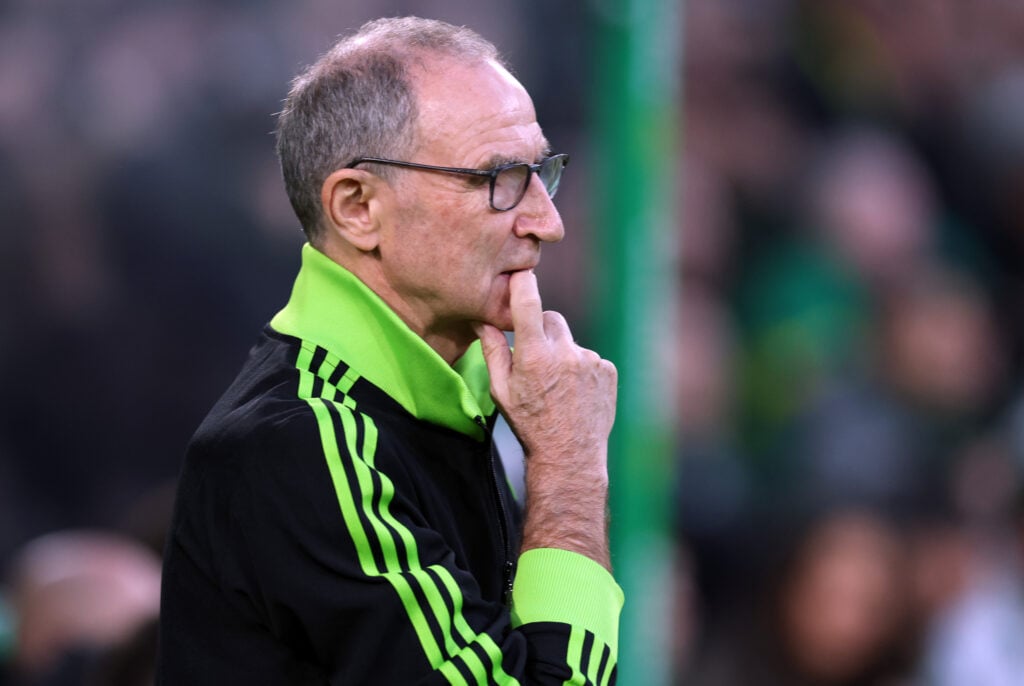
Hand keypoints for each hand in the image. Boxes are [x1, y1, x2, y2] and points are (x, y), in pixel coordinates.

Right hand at [474, 270, 616, 568]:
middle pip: (552, 319)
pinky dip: (581, 368)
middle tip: (535, 358)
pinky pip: (590, 358)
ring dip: (562, 354)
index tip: (520, 274)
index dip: (523, 284)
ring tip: (557, 386)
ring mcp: (590, 361)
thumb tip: (481, 321)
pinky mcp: (607, 370)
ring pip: (571, 341)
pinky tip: (574, 393)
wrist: (569, 455)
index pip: (528, 304)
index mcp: (534, 356)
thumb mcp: (501, 391)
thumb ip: (492, 352)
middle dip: (542, 330)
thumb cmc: (529, 424)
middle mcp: (565, 353)